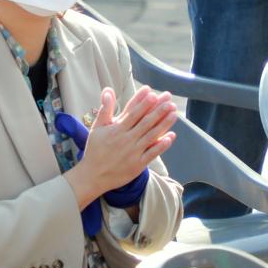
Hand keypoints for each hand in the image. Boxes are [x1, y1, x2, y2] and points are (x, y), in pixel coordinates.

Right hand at [64, 86, 175, 209]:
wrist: (93, 176)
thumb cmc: (95, 149)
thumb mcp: (97, 128)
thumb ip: (105, 109)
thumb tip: (108, 91)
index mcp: (116, 129)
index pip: (132, 112)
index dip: (143, 101)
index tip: (152, 92)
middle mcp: (126, 139)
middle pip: (145, 121)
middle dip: (158, 109)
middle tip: (169, 99)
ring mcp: (133, 152)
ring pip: (151, 135)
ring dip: (164, 123)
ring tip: (173, 113)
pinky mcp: (137, 164)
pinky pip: (152, 153)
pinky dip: (162, 145)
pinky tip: (171, 136)